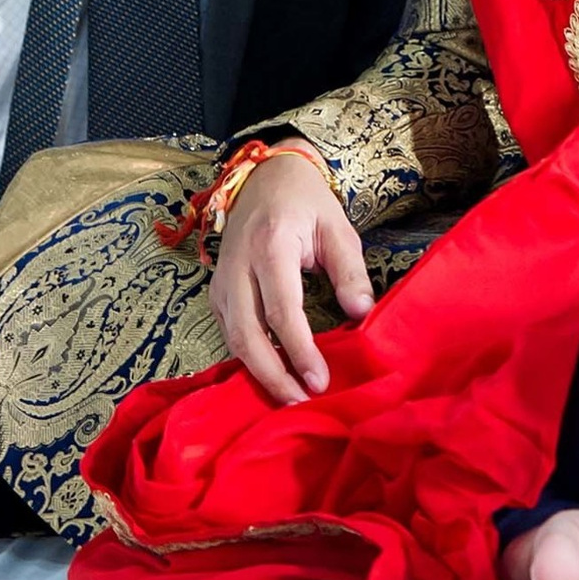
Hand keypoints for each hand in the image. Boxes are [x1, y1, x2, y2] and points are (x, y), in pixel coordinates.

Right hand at [208, 146, 374, 403]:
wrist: (266, 177)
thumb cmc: (306, 202)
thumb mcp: (338, 227)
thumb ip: (350, 271)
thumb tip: (361, 314)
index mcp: (271, 244)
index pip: (282, 310)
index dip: (299, 350)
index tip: (319, 380)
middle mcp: (238, 265)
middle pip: (246, 333)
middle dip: (273, 375)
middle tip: (302, 401)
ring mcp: (222, 279)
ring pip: (232, 338)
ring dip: (258, 373)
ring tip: (290, 397)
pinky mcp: (217, 291)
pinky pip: (228, 332)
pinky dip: (247, 358)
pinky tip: (271, 376)